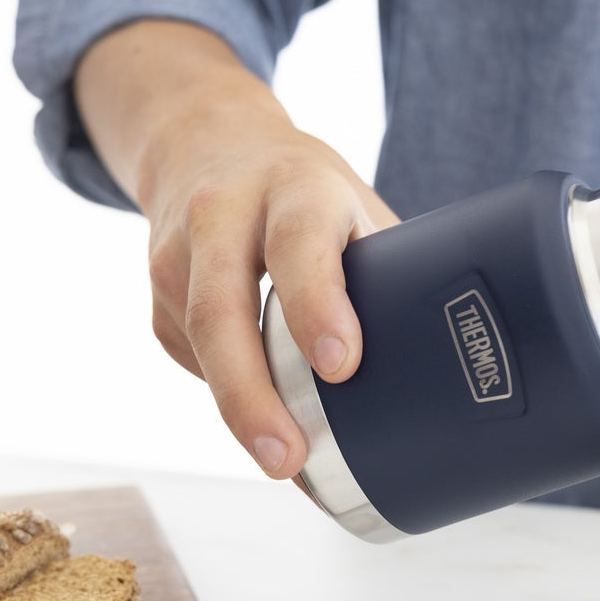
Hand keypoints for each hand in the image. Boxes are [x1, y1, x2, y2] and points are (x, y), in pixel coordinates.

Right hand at [74, 21, 398, 479]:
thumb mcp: (354, 207)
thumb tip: (439, 370)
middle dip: (253, 393)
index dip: (317, 305)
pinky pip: (189, 353)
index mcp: (296, 188)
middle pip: (223, 309)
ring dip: (238, 407)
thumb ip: (385, 272)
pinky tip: (259, 416)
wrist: (209, 141)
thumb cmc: (305, 192)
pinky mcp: (160, 288)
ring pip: (197, 338)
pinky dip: (225, 392)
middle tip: (289, 458)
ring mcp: (180, 249)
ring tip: (282, 460)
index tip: (340, 367)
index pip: (300, 244)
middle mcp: (225, 211)